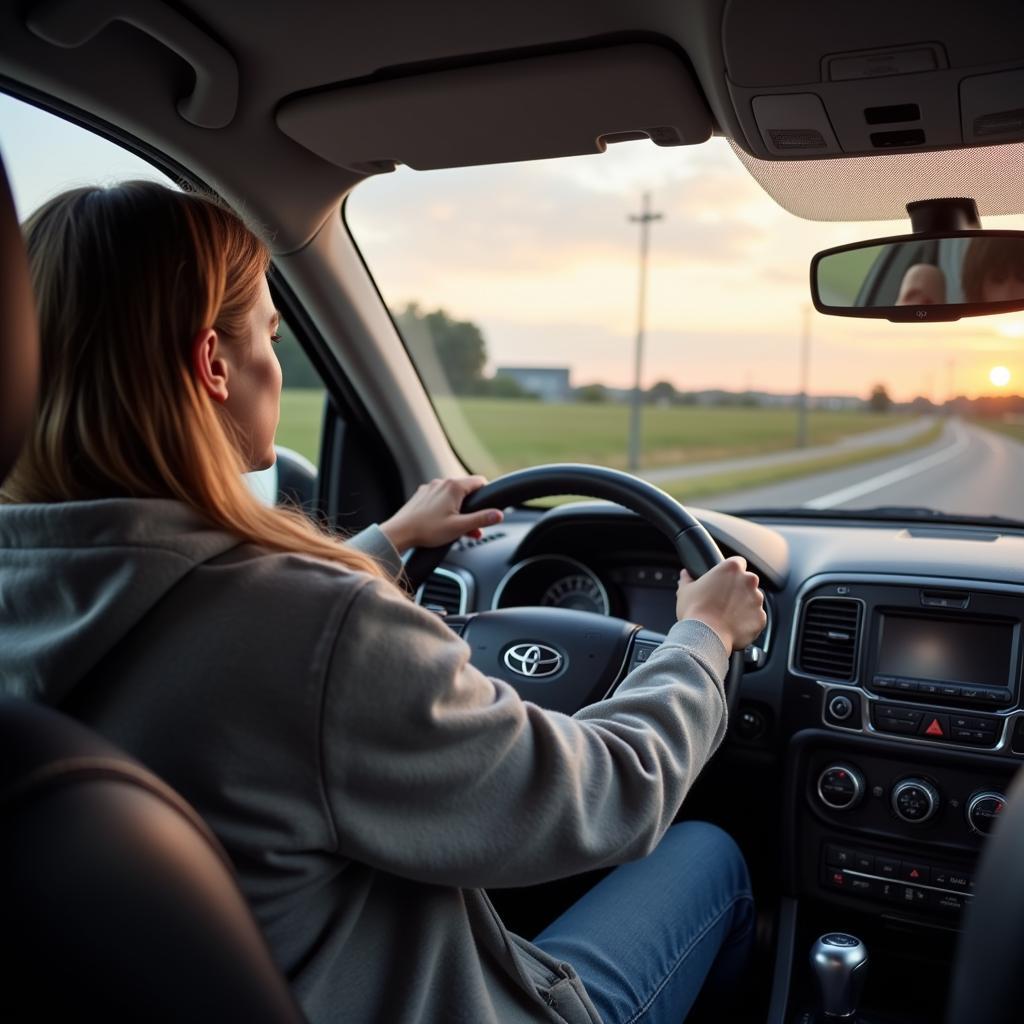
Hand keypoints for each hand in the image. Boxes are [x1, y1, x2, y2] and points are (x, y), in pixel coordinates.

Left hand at [379, 476, 503, 554]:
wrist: (399, 533)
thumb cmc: (428, 530)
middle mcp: (441, 482)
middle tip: (473, 528)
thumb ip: (481, 519)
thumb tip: (499, 514)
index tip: (487, 509)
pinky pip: (439, 499)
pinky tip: (442, 524)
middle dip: (472, 508)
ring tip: (458, 530)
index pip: (480, 482)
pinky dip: (445, 509)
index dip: (486, 495)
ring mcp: (430, 488)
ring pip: (452, 496)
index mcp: (454, 486)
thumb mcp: (459, 527)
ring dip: (459, 511)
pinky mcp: (421, 496)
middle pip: (466, 491)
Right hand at [675, 556, 766, 652]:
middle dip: (739, 589)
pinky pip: (756, 618)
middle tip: (723, 600)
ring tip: (727, 616)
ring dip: (744, 606)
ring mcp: (757, 600)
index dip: (731, 572)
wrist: (705, 636)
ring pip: (753, 600)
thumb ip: (687, 579)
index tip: (724, 580)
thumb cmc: (695, 611)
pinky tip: (733, 626)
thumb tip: (685, 574)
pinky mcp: (761, 618)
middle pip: (748, 581)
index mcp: (731, 568)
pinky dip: (748, 622)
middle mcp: (748, 581)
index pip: (738, 563)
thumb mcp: (685, 591)